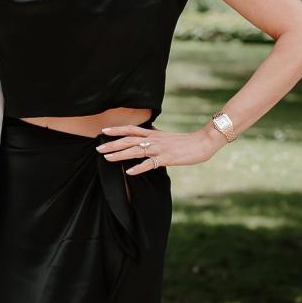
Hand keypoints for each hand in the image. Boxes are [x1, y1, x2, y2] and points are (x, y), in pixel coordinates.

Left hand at [97, 124, 225, 174]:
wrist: (203, 142)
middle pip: (128, 140)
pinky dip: (139, 168)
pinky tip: (129, 172)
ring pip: (135, 151)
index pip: (131, 129)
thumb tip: (148, 130)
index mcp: (153, 134)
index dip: (117, 130)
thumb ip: (155, 134)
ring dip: (120, 155)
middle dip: (112, 144)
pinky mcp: (167, 159)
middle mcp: (153, 140)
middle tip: (98, 148)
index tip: (103, 131)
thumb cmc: (185, 141)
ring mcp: (159, 149)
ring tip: (107, 158)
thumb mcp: (167, 135)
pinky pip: (150, 164)